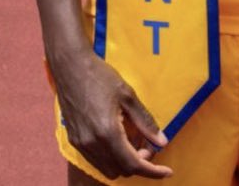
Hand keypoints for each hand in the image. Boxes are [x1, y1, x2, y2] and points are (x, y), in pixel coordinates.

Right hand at [51, 48, 172, 179]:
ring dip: (124, 162)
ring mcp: (81, 144)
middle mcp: (92, 144)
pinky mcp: (74, 140)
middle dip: (139, 163)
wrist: (70, 67)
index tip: (167, 172)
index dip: (152, 171)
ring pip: (108, 168)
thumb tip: (162, 141)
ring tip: (134, 141)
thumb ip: (145, 121)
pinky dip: (111, 157)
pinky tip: (118, 138)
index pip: (133, 164)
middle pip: (121, 170)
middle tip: (148, 144)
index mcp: (108, 133)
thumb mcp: (128, 95)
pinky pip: (96, 160)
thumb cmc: (101, 76)